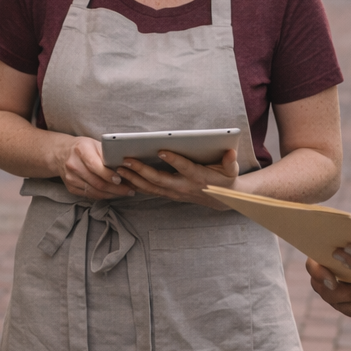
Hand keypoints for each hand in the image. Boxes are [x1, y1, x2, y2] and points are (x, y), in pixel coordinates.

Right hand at [56, 137, 132, 199]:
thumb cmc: (83, 147)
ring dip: (111, 194)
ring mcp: (71, 178)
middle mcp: (73, 165)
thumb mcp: (95, 144)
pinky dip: (103, 196)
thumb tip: (125, 165)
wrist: (61, 153)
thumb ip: (107, 153)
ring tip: (124, 193)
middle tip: (129, 190)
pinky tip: (112, 193)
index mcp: (81, 150)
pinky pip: (90, 195)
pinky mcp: (70, 187)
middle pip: (96, 182)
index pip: (95, 166)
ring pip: (94, 191)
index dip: (108, 175)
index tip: (120, 179)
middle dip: (115, 188)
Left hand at [115, 148, 239, 209]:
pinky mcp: (170, 194)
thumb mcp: (232, 170)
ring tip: (118, 168)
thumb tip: (230, 152)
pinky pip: (150, 191)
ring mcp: (175, 192)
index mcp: (198, 176)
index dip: (174, 160)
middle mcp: (184, 186)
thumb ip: (230, 161)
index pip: (184, 167)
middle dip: (142, 170)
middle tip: (126, 160)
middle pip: (160, 179)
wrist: (223, 199)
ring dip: (134, 178)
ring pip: (151, 187)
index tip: (162, 150)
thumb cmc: (225, 180)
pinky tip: (124, 178)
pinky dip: (136, 185)